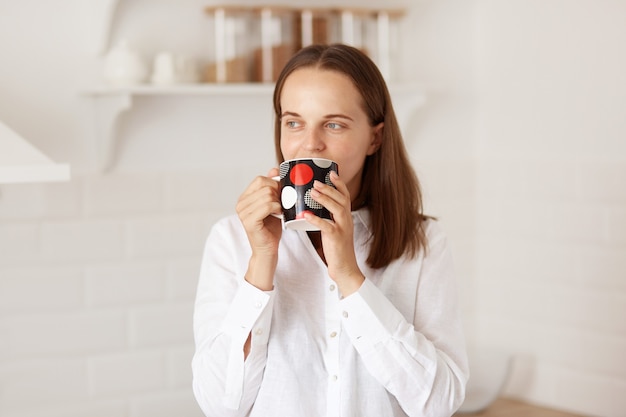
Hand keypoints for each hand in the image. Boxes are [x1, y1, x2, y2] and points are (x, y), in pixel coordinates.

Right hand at [236, 168, 281, 289]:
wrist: (267, 250)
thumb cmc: (271, 228)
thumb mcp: (273, 204)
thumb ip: (271, 187)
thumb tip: (275, 168)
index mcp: (244, 198)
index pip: (260, 179)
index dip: (274, 184)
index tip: (281, 195)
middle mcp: (240, 204)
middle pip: (264, 185)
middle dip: (278, 193)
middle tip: (283, 204)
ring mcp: (243, 213)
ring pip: (267, 195)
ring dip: (279, 202)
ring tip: (281, 211)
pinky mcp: (249, 221)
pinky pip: (267, 206)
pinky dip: (277, 208)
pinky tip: (279, 215)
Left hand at [304, 171, 364, 295]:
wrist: (345, 268)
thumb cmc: (337, 248)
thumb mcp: (334, 229)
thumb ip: (327, 217)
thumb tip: (312, 207)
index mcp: (345, 217)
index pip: (345, 196)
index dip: (339, 184)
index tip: (331, 173)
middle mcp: (346, 220)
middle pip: (341, 199)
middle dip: (330, 188)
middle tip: (316, 181)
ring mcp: (343, 229)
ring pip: (337, 209)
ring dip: (325, 199)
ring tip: (312, 192)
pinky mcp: (337, 239)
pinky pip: (327, 227)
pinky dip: (316, 220)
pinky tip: (306, 215)